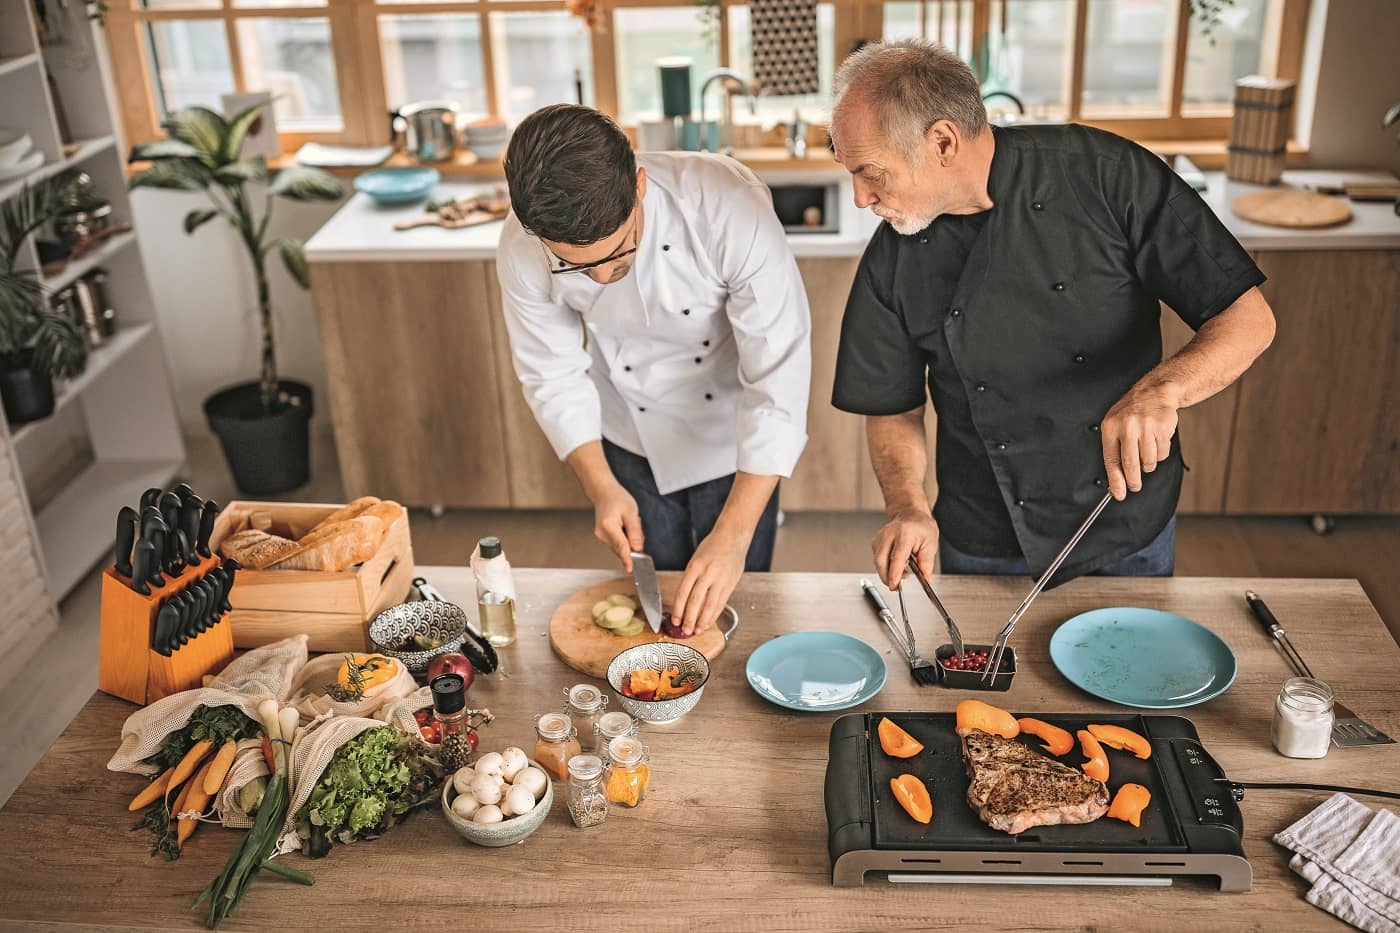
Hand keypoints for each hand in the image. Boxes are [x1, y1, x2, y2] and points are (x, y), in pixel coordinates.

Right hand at [590, 482, 643, 570]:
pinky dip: (625, 538)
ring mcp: (601, 537)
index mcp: (608, 526)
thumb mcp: (631, 512)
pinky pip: (618, 544)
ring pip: (621, 547)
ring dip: (630, 539)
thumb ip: (635, 532)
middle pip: (622, 548)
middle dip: (634, 542)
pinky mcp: (604, 538)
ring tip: (629, 522)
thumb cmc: (616, 498)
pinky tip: (625, 525)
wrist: (603, 493)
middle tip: (635, 524)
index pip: (621, 546)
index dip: (627, 559)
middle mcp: (602, 534)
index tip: (630, 569)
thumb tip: (638, 549)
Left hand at [671, 528, 747, 635]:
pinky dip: (714, 615)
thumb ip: (692, 578)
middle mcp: (707, 573)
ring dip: (702, 621)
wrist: (732, 537)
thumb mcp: (696, 559)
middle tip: (685, 631)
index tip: (675, 620)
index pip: (682, 592)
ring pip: (709, 605)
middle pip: (695, 601)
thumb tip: (685, 600)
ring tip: (697, 631)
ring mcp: (720, 579)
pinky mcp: (730, 584)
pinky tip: (709, 622)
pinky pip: (720, 603)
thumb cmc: (713, 546)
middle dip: (689, 619)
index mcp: (695, 566)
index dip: (678, 609)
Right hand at [871, 508, 938, 589]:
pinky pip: (877, 559)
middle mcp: (889, 534)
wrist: (910, 514)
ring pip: (877, 561)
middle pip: (881, 560)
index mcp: (905, 533)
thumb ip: (927, 563)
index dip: (895, 573)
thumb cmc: (921, 527)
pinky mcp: (875, 542)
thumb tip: (926, 578)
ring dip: (886, 572)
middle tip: (896, 586)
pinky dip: (884, 566)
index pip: (897, 556)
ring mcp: (880, 537)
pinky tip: (895, 564)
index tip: (895, 584)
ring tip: (901, 572)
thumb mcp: (930, 544)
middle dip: (886, 577)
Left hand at [1100, 384, 1179, 500]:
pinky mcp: (1162, 428)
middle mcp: (1127, 427)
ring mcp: (1146, 427)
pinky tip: (1156, 441)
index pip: (1111, 460)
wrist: (1154, 392)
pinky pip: (1162, 454)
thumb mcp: (1115, 426)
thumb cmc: (1131, 413)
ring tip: (1146, 451)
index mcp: (1111, 427)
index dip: (1115, 481)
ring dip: (1148, 464)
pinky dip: (1160, 454)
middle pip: (1130, 465)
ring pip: (1148, 462)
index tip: (1119, 494)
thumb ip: (1114, 451)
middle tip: (1135, 487)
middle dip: (1133, 481)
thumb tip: (1116, 481)